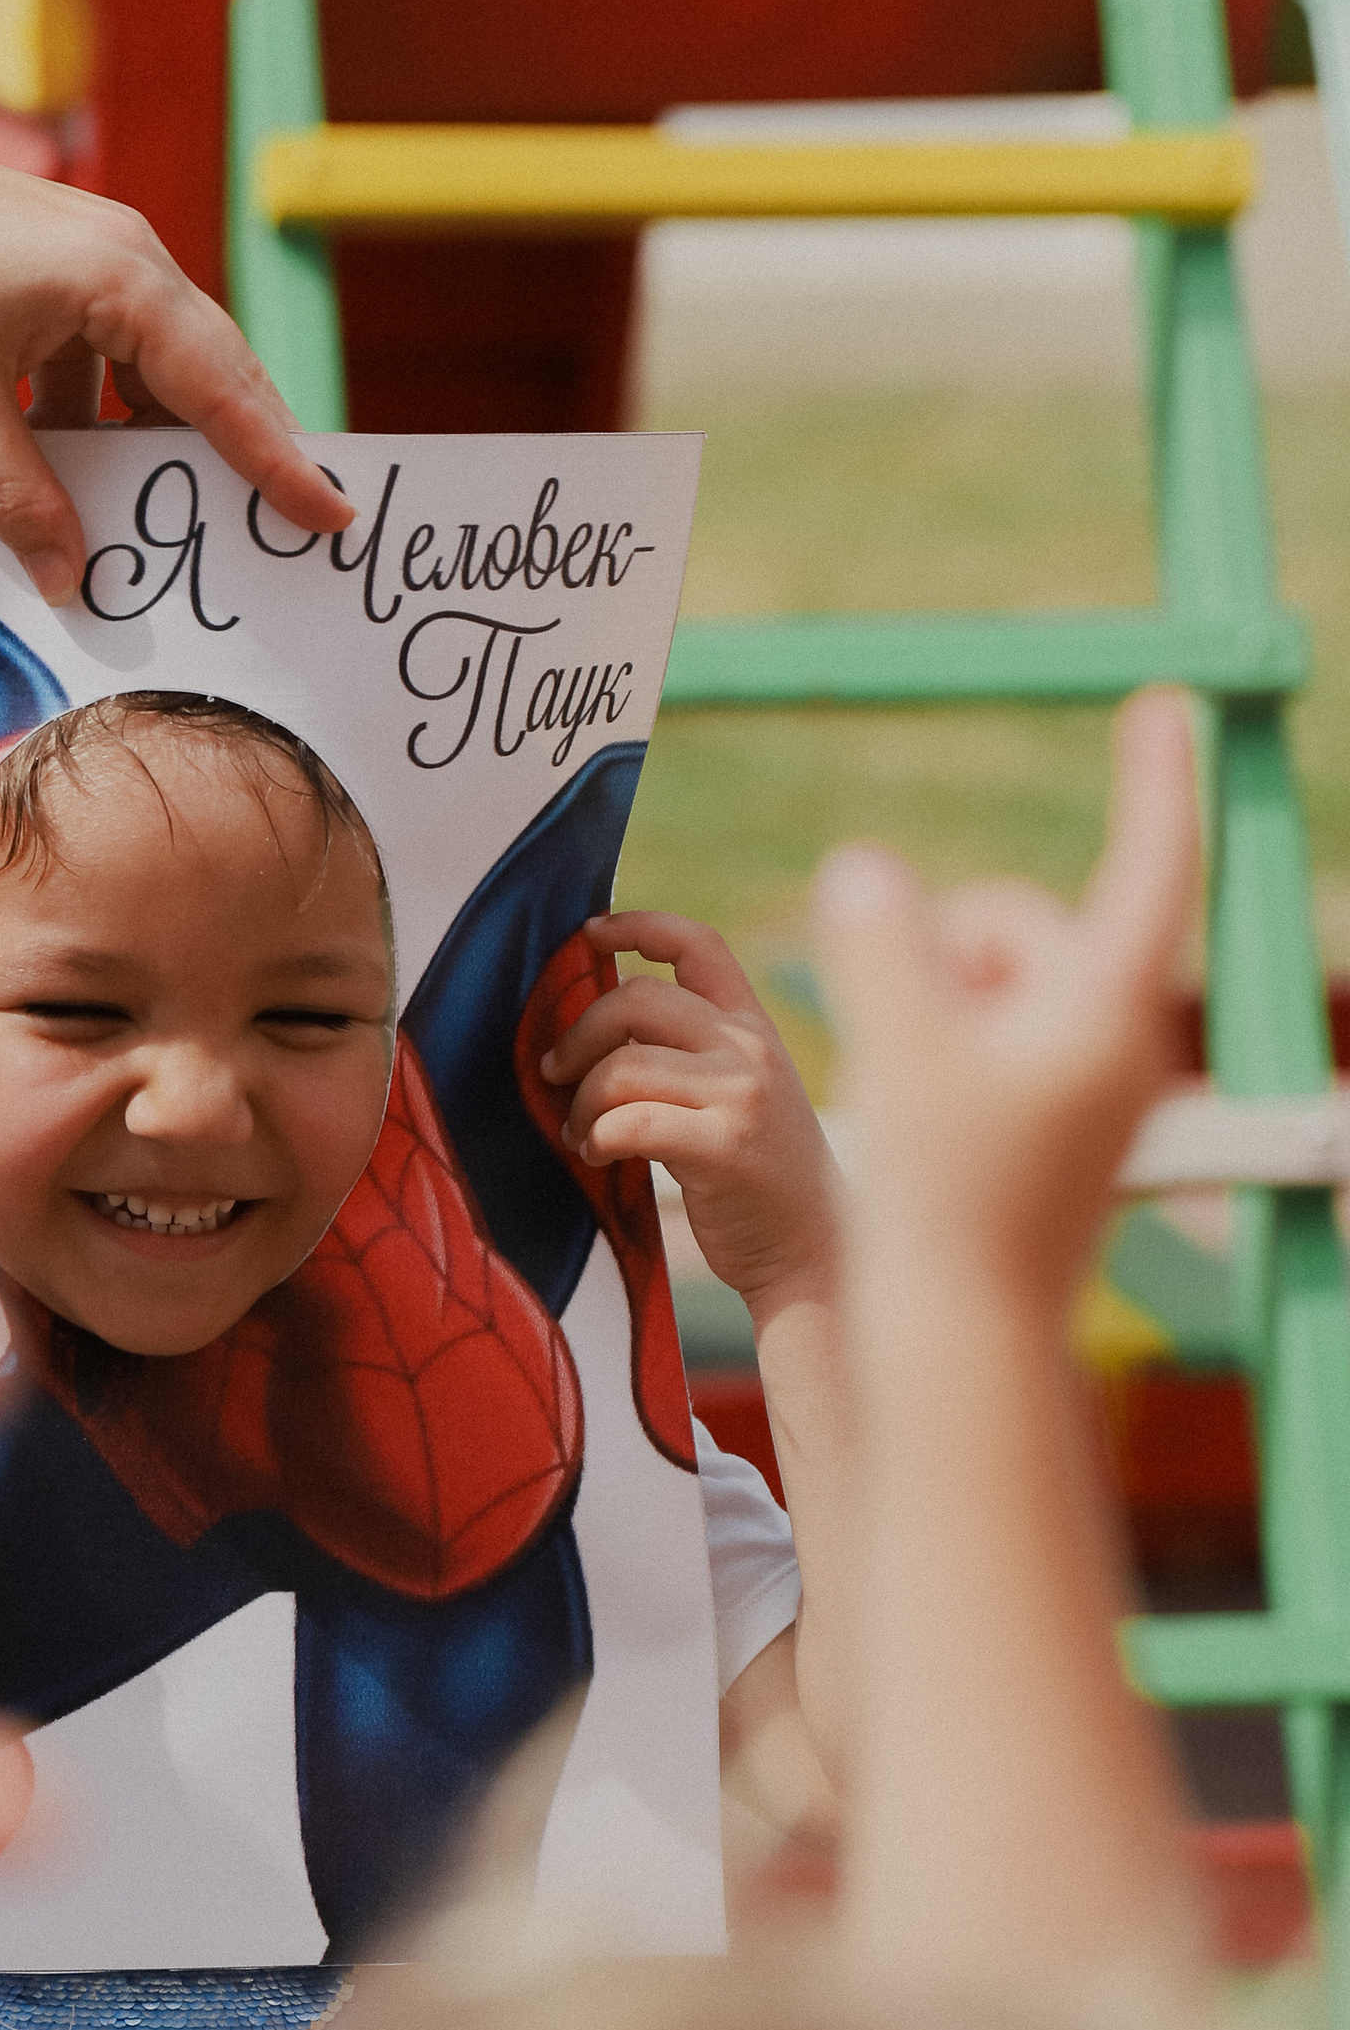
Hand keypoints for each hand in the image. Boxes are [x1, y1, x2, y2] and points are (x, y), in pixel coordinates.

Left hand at [0, 113, 352, 604]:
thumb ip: (16, 494)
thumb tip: (67, 579)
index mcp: (119, 278)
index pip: (222, 384)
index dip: (278, 457)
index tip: (329, 511)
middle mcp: (130, 261)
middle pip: (216, 371)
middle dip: (252, 450)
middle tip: (294, 526)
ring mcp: (103, 263)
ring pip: (168, 368)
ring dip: (173, 440)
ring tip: (190, 513)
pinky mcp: (70, 277)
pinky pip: (118, 359)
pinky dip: (114, 418)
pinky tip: (92, 472)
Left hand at [540, 913, 839, 1316]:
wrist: (812, 1254)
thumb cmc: (758, 1179)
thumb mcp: (743, 1093)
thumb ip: (691, 1052)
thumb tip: (595, 1029)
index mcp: (753, 1025)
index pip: (698, 944)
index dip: (638, 925)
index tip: (590, 935)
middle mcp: (751, 1047)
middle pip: (637, 997)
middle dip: (577, 1033)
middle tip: (555, 1073)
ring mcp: (743, 1093)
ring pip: (623, 1065)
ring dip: (580, 1101)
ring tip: (581, 1134)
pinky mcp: (725, 1145)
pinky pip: (630, 1122)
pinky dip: (595, 1137)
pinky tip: (597, 1157)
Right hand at [813, 687, 1197, 1311]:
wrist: (968, 1328)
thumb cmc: (946, 1198)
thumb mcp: (898, 1047)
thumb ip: (878, 938)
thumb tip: (866, 871)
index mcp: (1107, 1009)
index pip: (1149, 865)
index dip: (1153, 779)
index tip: (1163, 700)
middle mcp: (1120, 1036)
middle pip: (1025, 924)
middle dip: (950, 951)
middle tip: (914, 1045)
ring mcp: (1094, 1077)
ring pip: (1001, 978)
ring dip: (940, 1001)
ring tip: (919, 1092)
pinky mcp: (1063, 1112)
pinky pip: (998, 1026)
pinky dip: (949, 1039)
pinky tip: (926, 1106)